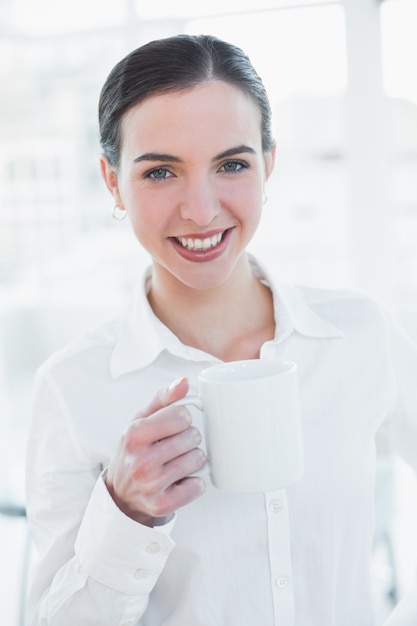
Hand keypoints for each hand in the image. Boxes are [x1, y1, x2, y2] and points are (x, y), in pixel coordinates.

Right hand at [105, 377, 205, 526]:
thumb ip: (164, 398)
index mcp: (134, 434)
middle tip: (173, 446)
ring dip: (193, 460)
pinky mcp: (161, 505)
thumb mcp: (141, 420)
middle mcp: (140, 461)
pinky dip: (194, 482)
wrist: (122, 492)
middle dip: (188, 439)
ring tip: (176, 462)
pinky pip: (198, 486)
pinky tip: (179, 481)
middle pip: (193, 437)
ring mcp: (150, 485)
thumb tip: (185, 382)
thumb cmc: (136, 449)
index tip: (173, 425)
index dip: (182, 419)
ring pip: (198, 460)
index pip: (181, 416)